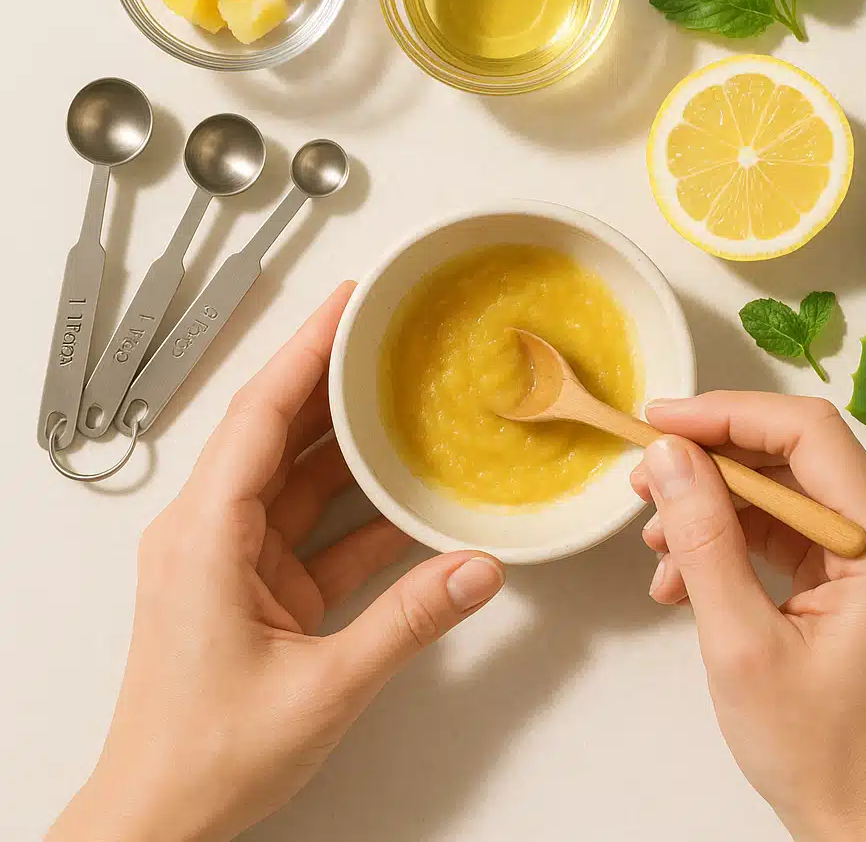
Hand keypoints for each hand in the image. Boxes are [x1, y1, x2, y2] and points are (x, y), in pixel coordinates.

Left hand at [48, 282, 505, 841]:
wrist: (158, 821)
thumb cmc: (206, 756)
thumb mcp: (323, 687)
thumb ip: (409, 623)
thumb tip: (479, 570)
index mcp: (205, 535)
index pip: (259, 414)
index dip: (306, 350)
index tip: (347, 302)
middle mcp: (212, 531)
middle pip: (277, 430)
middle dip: (331, 378)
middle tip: (386, 333)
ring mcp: (233, 557)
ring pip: (297, 475)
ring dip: (348, 440)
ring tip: (404, 396)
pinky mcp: (256, 585)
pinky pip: (312, 527)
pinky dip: (357, 509)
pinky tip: (405, 492)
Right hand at [631, 392, 865, 841]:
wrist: (860, 819)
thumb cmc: (816, 747)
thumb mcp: (741, 642)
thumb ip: (704, 539)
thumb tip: (669, 458)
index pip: (807, 432)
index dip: (726, 415)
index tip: (659, 424)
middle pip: (791, 455)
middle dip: (709, 464)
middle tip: (645, 484)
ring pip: (780, 490)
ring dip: (712, 508)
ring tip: (658, 547)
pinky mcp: (852, 576)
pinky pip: (783, 530)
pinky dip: (729, 541)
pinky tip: (683, 578)